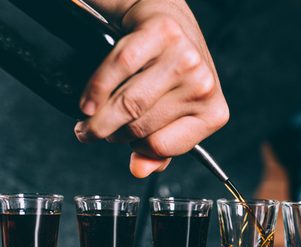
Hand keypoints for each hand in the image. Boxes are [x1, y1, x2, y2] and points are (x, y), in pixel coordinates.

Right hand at [74, 0, 228, 177]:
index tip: (122, 145)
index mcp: (213, 112)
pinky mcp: (161, 33)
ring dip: (100, 118)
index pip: (164, 146)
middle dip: (111, 135)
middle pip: (143, 125)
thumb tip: (139, 171)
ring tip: (87, 124)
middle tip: (92, 135)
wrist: (170, 21)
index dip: (137, 149)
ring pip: (130, 102)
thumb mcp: (175, 115)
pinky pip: (119, 68)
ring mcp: (184, 58)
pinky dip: (97, 89)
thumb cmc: (172, 74)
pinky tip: (88, 103)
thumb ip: (160, 150)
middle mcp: (203, 84)